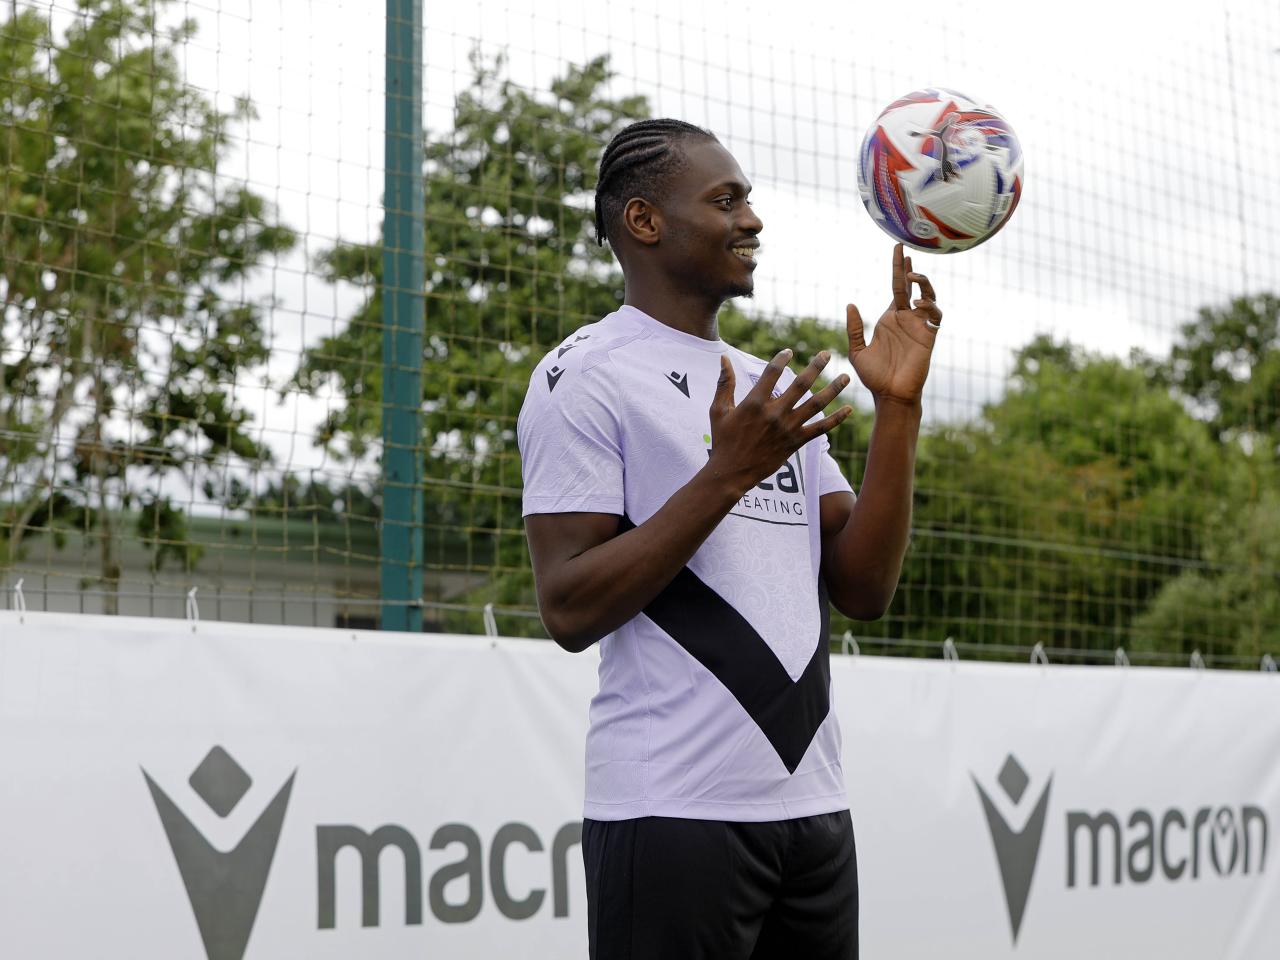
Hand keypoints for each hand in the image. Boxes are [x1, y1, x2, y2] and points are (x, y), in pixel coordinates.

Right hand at [705, 349, 852, 494]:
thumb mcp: (718, 410)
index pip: (772, 373)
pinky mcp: (795, 442)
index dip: (782, 359)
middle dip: (816, 366)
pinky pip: (820, 429)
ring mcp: (787, 428)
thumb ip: (725, 383)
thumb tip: (724, 358)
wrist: (732, 472)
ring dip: (832, 389)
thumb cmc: (723, 440)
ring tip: (845, 377)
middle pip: (800, 384)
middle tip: (827, 354)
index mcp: (754, 403)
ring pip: (815, 404)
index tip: (789, 351)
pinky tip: (849, 409)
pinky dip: (836, 419)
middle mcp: (774, 413)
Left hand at [847, 243, 941, 406]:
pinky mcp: (928, 337)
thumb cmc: (875, 376)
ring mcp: (918, 326)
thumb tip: (850, 304)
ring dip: (923, 284)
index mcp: (890, 319)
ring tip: (912, 277)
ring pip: (928, 296)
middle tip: (906, 251)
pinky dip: (930, 306)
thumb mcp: (858, 350)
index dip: (898, 269)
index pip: (896, 287)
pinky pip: (935, 316)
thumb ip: (855, 328)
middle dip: (909, 268)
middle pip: (912, 286)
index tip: (899, 249)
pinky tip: (919, 304)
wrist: (890, 395)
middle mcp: (906, 319)